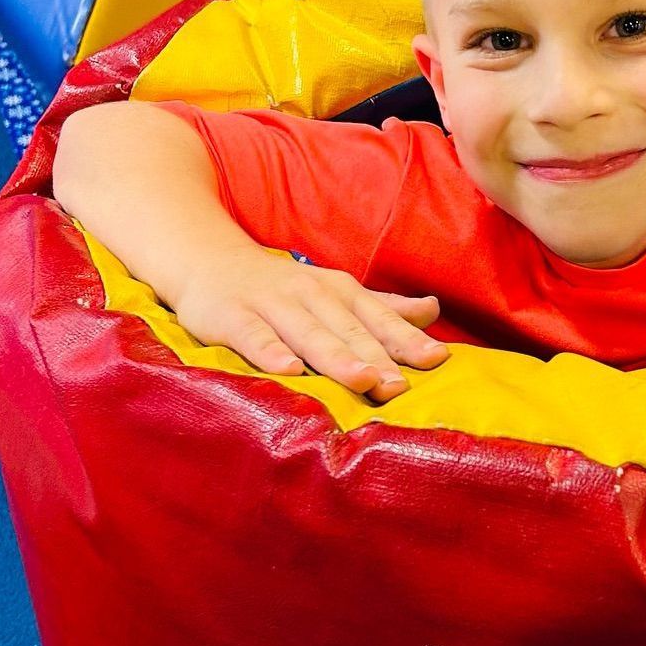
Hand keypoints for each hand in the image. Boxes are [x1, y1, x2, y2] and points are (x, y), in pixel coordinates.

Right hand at [172, 248, 448, 401]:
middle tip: (401, 386)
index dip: (407, 339)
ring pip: (309, 333)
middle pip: (349, 330)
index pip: (380, 318)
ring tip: (362, 379)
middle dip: (377, 356)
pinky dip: (272, 352)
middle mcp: (311, 295)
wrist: (209, 260)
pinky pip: (255, 337)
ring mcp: (272, 304)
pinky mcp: (233, 317)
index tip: (436, 360)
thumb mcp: (337, 293)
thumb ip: (384, 308)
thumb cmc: (285, 288)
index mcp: (341, 292)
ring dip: (336, 356)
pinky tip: (290, 371)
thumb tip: (433, 311)